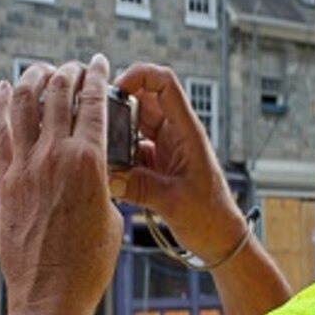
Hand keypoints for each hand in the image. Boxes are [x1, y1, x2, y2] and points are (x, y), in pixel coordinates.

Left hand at [0, 55, 122, 314]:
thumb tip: (95, 167)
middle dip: (68, 72)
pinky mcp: (4, 182)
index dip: (99, 77)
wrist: (50, 297)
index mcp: (89, 162)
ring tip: (40, 68)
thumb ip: (103, 181)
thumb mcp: (111, 215)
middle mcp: (53, 156)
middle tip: (74, 67)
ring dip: (32, 78)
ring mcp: (24, 167)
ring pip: (22, 104)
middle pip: (57, 94)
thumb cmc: (88, 264)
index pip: (94, 103)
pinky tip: (2, 91)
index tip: (101, 64)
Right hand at [110, 63, 246, 265]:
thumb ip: (140, 187)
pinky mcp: (157, 163)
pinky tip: (106, 165)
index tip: (116, 88)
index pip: (165, 83)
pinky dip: (118, 151)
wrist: (220, 239)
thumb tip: (108, 177)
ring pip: (135, 122)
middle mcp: (176, 133)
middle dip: (117, 100)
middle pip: (144, 98)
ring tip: (95, 139)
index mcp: (187, 132)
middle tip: (94, 115)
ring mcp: (166, 147)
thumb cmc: (210, 217)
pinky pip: (132, 146)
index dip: (139, 75)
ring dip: (115, 127)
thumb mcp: (174, 202)